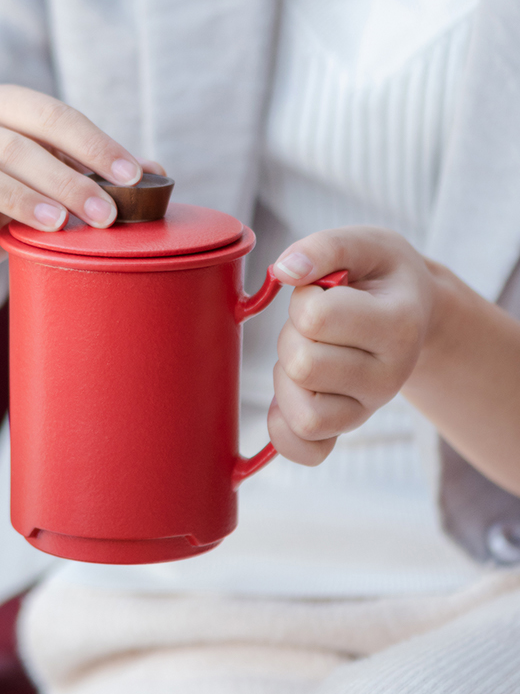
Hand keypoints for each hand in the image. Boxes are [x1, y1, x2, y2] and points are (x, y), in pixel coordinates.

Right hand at [0, 85, 163, 276]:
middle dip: (65, 179)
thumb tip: (158, 174)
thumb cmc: (15, 201)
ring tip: (55, 224)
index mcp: (4, 108)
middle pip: (15, 144)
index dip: (94, 144)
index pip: (53, 116)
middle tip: (104, 215)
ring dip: (15, 195)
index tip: (132, 177)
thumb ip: (99, 174)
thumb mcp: (58, 183)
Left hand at [268, 227, 435, 465]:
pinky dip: (283, 429)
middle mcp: (390, 377)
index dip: (304, 298)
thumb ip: (324, 247)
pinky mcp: (344, 429)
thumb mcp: (364, 244)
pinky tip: (290, 395)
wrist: (409, 311)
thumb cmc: (379, 276)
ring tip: (308, 351)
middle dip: (291, 335)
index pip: (316, 319)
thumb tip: (284, 269)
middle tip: (314, 324)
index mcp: (399, 326)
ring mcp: (368, 409)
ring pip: (302, 413)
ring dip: (286, 377)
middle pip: (302, 365)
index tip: (325, 291)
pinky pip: (304, 449)